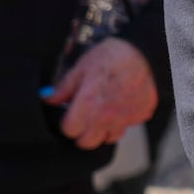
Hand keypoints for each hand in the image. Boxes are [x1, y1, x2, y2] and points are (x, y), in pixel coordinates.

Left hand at [43, 38, 157, 149]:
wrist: (144, 50)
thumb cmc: (111, 56)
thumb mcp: (82, 67)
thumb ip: (65, 87)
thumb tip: (49, 99)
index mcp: (88, 104)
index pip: (69, 130)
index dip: (68, 122)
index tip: (72, 114)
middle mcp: (107, 116)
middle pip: (88, 142)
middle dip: (84, 132)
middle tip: (87, 117)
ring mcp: (126, 117)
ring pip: (110, 138)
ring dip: (105, 129)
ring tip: (106, 111)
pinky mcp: (142, 114)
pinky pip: (130, 125)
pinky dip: (126, 118)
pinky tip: (124, 102)